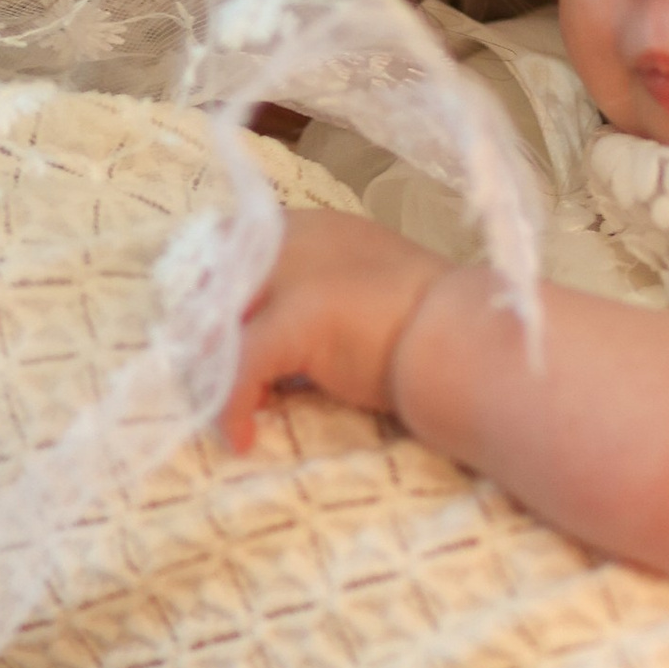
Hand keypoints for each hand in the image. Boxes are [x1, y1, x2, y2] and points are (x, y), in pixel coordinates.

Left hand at [222, 210, 448, 447]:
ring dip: (210, 371)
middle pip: (209, 280)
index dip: (214, 297)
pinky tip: (243, 438)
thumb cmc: (429, 328)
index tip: (217, 343)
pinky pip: (240, 367)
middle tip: (210, 381)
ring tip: (230, 410)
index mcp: (311, 228)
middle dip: (202, 333)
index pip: (230, 248)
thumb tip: (275, 356)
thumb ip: (316, 305)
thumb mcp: (363, 295)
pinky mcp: (299, 316)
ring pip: (216, 323)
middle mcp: (294, 239)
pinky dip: (231, 406)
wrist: (466, 341)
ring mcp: (295, 274)